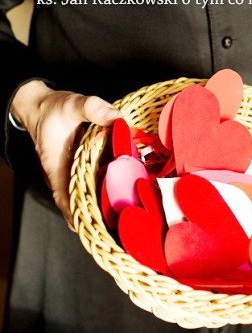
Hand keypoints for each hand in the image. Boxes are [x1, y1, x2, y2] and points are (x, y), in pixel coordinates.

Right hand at [11, 80, 119, 224]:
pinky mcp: (81, 169)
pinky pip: (93, 184)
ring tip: (128, 215)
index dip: (80, 217)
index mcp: (56, 168)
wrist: (41, 107)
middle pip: (79, 204)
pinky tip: (125, 191)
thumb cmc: (53, 109)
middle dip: (99, 216)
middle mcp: (63, 176)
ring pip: (87, 196)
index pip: (65, 200)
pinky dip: (106, 190)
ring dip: (104, 205)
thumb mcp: (72, 105)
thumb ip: (93, 109)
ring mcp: (72, 174)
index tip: (98, 228)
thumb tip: (117, 117)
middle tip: (123, 225)